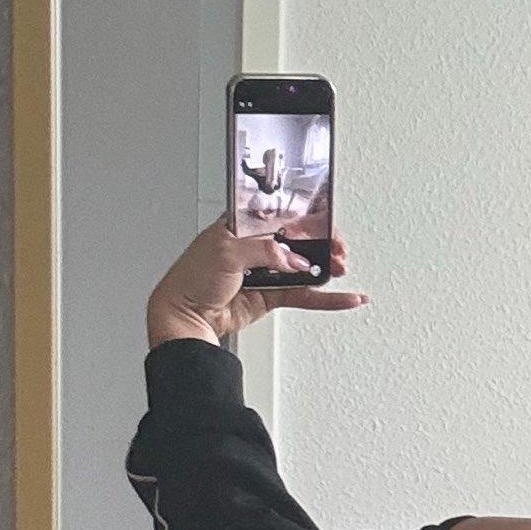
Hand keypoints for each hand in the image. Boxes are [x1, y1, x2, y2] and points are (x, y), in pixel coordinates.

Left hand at [146, 220, 367, 347]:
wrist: (186, 315)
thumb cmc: (192, 278)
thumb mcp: (227, 252)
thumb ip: (265, 251)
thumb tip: (294, 259)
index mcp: (243, 225)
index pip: (282, 215)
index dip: (306, 218)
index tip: (325, 224)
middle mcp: (256, 246)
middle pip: (299, 240)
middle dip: (323, 242)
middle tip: (338, 249)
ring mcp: (266, 271)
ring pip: (306, 266)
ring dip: (327, 267)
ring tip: (341, 267)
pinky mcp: (272, 294)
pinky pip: (305, 294)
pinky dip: (326, 298)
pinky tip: (344, 297)